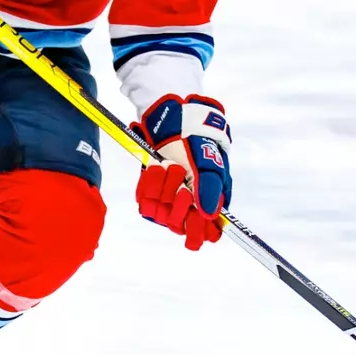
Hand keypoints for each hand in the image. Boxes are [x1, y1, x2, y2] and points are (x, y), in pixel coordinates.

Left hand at [132, 94, 231, 250]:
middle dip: (178, 202)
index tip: (193, 217)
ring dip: (163, 188)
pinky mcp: (150, 192)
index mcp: (209, 202)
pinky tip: (156, 168)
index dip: (198, 230)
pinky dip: (149, 184)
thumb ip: (211, 190)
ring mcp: (168, 200)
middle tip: (182, 184)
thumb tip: (209, 215)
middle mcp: (188, 205)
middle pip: (178, 224)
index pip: (206, 232)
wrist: (173, 122)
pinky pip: (145, 201)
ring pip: (160, 213)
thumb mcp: (209, 164)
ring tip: (168, 167)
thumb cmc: (197, 143)